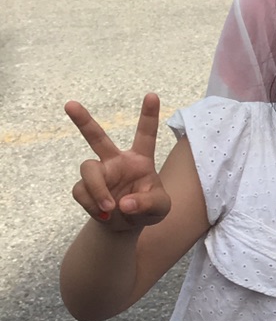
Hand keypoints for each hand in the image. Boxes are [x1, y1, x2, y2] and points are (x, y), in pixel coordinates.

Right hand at [65, 95, 169, 231]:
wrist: (126, 225)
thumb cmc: (148, 208)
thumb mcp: (160, 208)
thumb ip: (148, 203)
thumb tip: (123, 203)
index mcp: (139, 159)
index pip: (145, 135)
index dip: (148, 115)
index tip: (152, 95)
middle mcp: (115, 161)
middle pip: (96, 137)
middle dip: (83, 120)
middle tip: (70, 104)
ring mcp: (99, 173)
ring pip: (88, 169)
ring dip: (98, 189)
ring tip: (109, 208)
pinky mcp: (84, 188)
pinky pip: (82, 192)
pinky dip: (93, 206)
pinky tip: (104, 213)